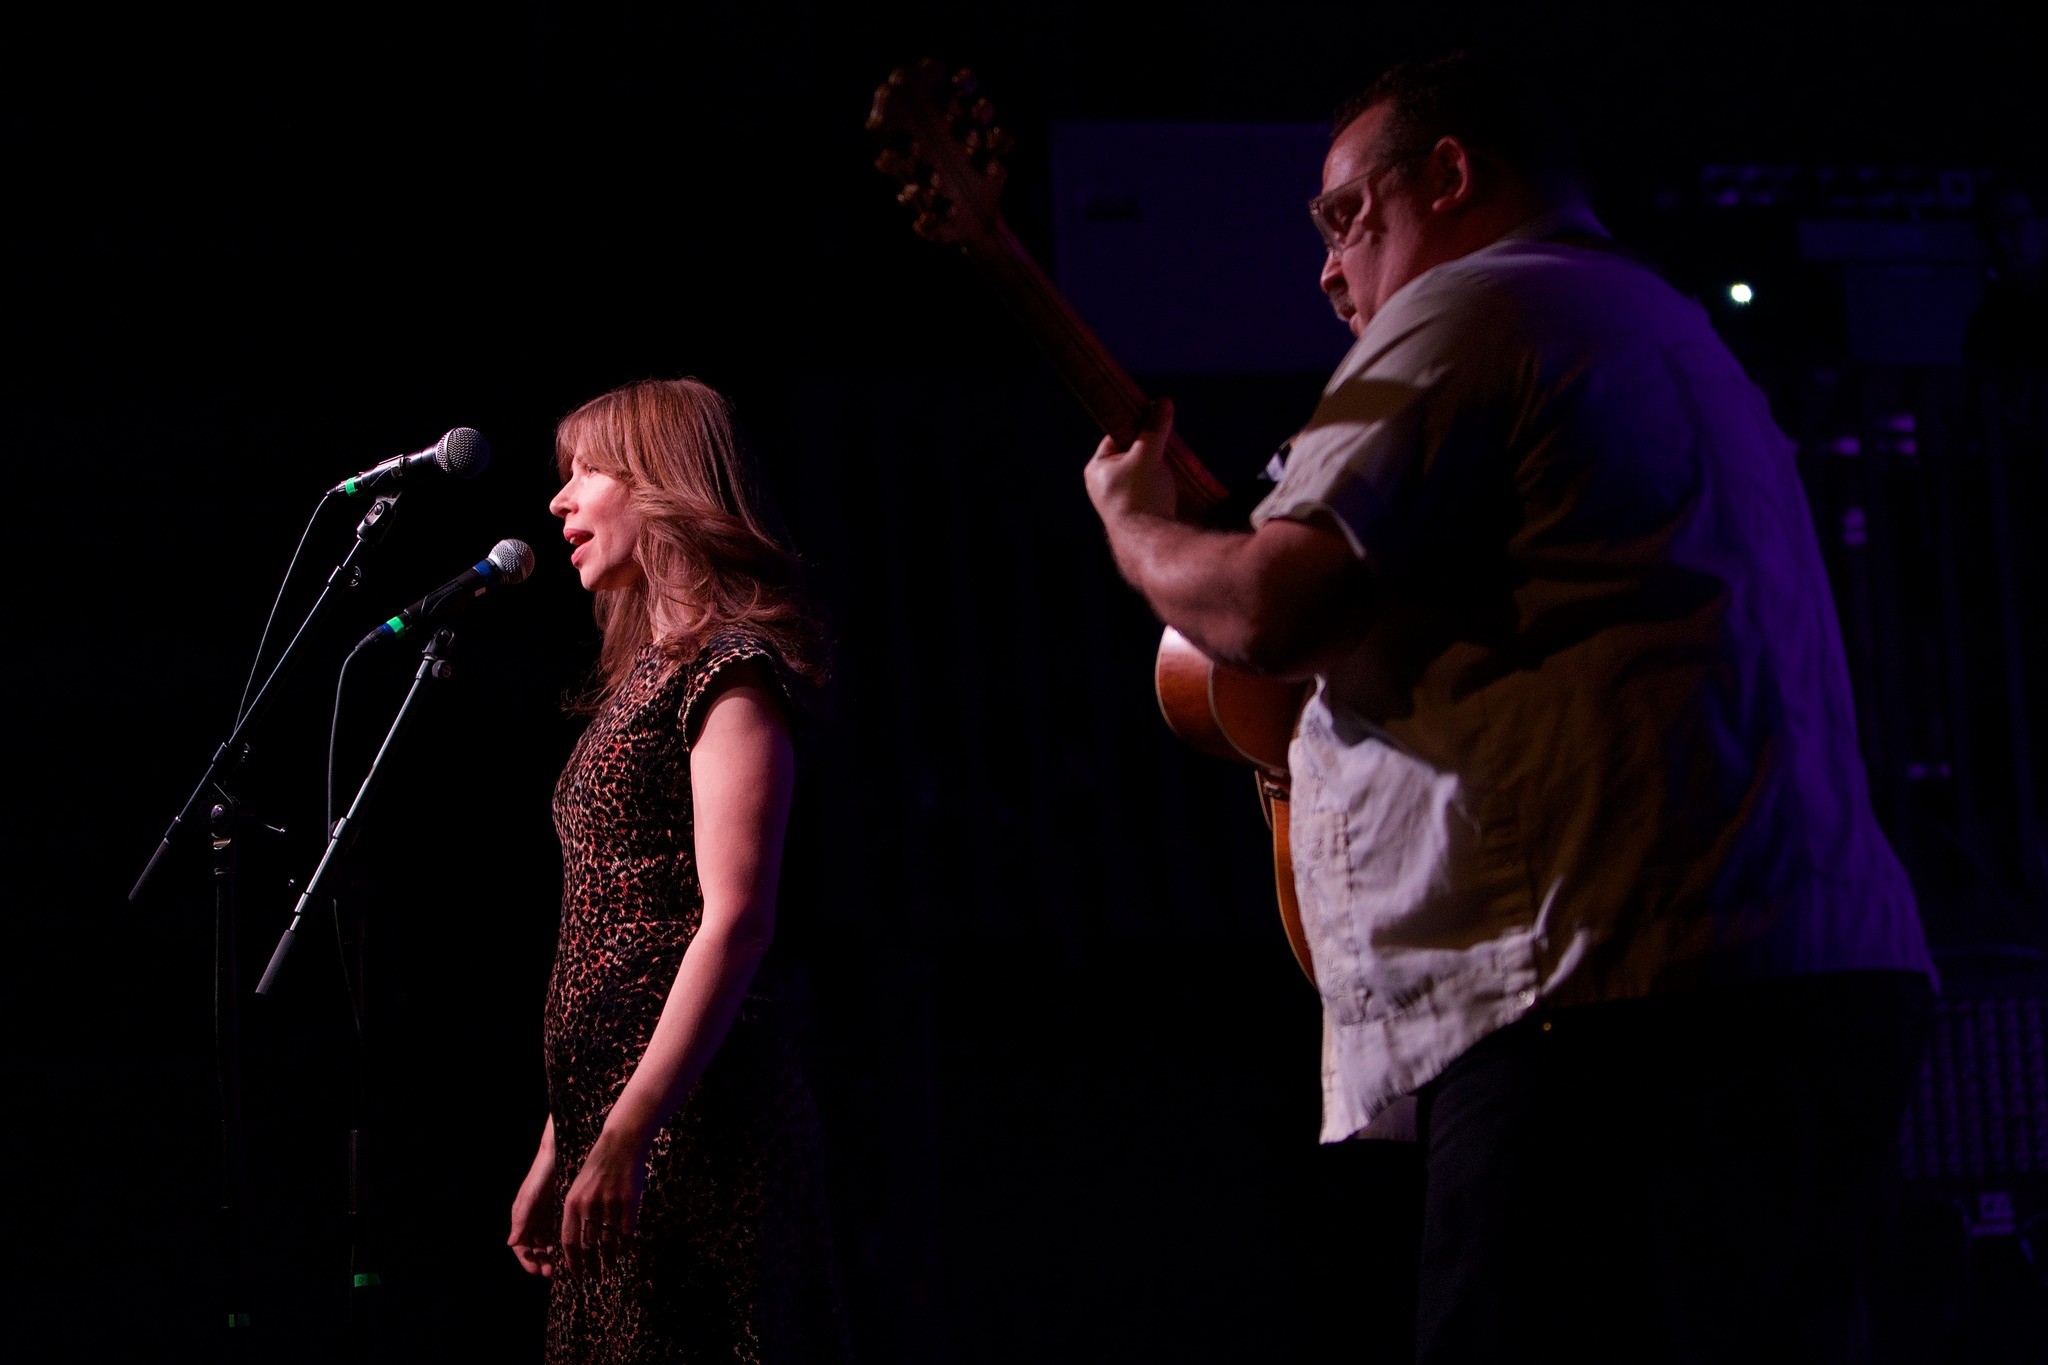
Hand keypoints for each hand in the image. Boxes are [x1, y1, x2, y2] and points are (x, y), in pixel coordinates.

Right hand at [508, 1131, 559, 1278]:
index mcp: (522, 1217)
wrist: (560, 1152)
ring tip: (565, 1265)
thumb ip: (521, 1220)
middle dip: (543, 1261)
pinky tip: (575, 1250)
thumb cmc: (541, 1174)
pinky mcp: (563, 1210)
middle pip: (537, 1248)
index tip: (537, 1272)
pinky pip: (563, 1231)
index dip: (527, 1260)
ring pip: (550, 1242)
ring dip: (555, 1255)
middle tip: (554, 1272)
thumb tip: (511, 1243)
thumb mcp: (530, 1197)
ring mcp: (549, 1215)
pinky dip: (566, 1242)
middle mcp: (534, 1219)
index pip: (521, 1246)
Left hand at [559, 1124, 649, 1277]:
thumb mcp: (578, 1187)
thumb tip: (575, 1242)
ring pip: (609, 1240)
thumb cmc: (598, 1166)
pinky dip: (626, 1244)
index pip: (569, 1241)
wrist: (622, 1142)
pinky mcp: (630, 1200)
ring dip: (609, 1257)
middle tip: (594, 1276)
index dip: (572, 1262)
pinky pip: (628, 1230)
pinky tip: (625, 1251)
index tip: (576, 1275)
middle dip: (591, 1264)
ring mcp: (611, 1202)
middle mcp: (590, 1204)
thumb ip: (575, 1212)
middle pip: (589, 1245)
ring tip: (610, 1266)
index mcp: (573, 1202)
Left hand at [1085, 399, 1177, 527]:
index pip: (1116, 436)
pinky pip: (1149, 489)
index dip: (1136, 425)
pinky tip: (1175, 480)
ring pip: (1142, 472)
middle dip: (1150, 447)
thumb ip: (1154, 429)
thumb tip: (1163, 402)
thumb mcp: (1148, 455)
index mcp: (1096, 469)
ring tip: (1173, 460)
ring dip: (1158, 465)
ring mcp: (1119, 501)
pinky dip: (1161, 483)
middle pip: (1130, 454)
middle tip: (1168, 438)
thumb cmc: (1141, 496)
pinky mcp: (1137, 514)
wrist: (1150, 542)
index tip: (1155, 417)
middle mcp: (1103, 485)